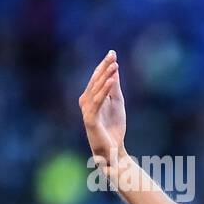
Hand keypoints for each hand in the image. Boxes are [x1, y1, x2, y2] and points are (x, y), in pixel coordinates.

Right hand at [78, 51, 126, 171]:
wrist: (113, 150)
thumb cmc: (114, 128)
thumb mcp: (117, 104)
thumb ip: (114, 88)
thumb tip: (115, 70)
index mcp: (91, 97)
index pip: (97, 78)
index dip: (104, 65)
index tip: (112, 53)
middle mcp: (86, 101)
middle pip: (95, 80)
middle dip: (104, 67)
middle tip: (112, 54)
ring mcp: (87, 110)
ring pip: (95, 89)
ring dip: (105, 76)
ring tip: (114, 65)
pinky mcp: (90, 119)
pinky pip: (97, 102)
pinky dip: (104, 90)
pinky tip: (110, 81)